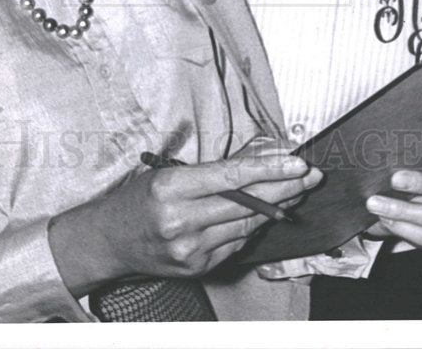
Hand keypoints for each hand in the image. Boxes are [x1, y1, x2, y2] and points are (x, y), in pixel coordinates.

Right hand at [48, 150, 320, 294]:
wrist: (109, 241)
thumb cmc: (139, 197)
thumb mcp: (169, 170)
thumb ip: (214, 166)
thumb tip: (262, 154)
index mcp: (171, 188)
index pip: (232, 177)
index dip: (270, 169)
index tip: (297, 162)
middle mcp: (180, 221)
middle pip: (246, 203)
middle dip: (285, 188)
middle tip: (312, 175)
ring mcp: (190, 249)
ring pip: (247, 225)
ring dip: (277, 207)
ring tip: (298, 191)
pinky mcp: (198, 267)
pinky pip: (237, 243)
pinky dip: (254, 226)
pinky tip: (269, 212)